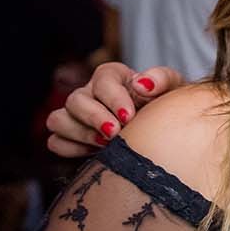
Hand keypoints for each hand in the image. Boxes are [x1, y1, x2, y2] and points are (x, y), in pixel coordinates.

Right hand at [45, 62, 182, 156]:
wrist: (167, 131)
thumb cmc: (168, 105)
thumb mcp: (173, 87)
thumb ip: (161, 79)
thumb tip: (141, 84)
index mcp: (113, 77)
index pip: (102, 79)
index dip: (113, 98)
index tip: (129, 116)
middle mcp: (90, 93)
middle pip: (74, 100)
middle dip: (94, 118)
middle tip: (116, 134)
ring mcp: (78, 116)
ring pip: (58, 120)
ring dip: (80, 134)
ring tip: (106, 145)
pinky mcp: (73, 138)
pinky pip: (55, 142)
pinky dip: (71, 148)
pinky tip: (95, 153)